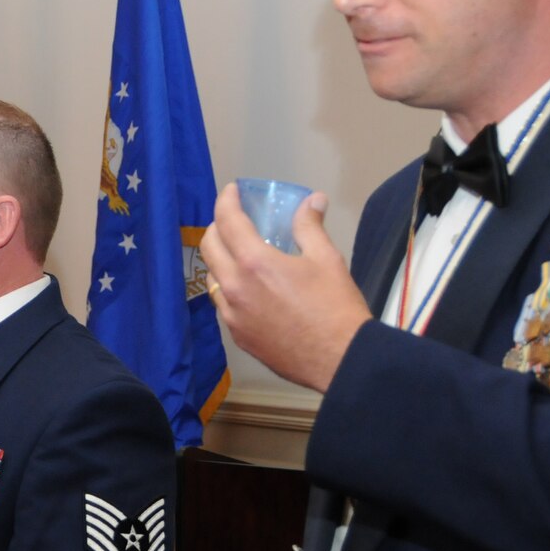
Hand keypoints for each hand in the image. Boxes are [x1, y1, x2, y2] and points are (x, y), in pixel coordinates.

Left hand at [199, 186, 370, 393]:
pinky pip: (223, 303)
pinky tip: (249, 287)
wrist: (340, 359)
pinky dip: (229, 287)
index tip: (232, 191)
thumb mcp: (327, 259)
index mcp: (254, 263)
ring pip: (213, 277)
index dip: (226, 201)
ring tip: (240, 253)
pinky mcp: (236, 335)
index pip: (227, 221)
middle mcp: (234, 287)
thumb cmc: (336, 307)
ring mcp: (231, 314)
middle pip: (209, 247)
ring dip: (221, 259)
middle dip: (217, 227)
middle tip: (234, 221)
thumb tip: (312, 200)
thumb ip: (310, 226)